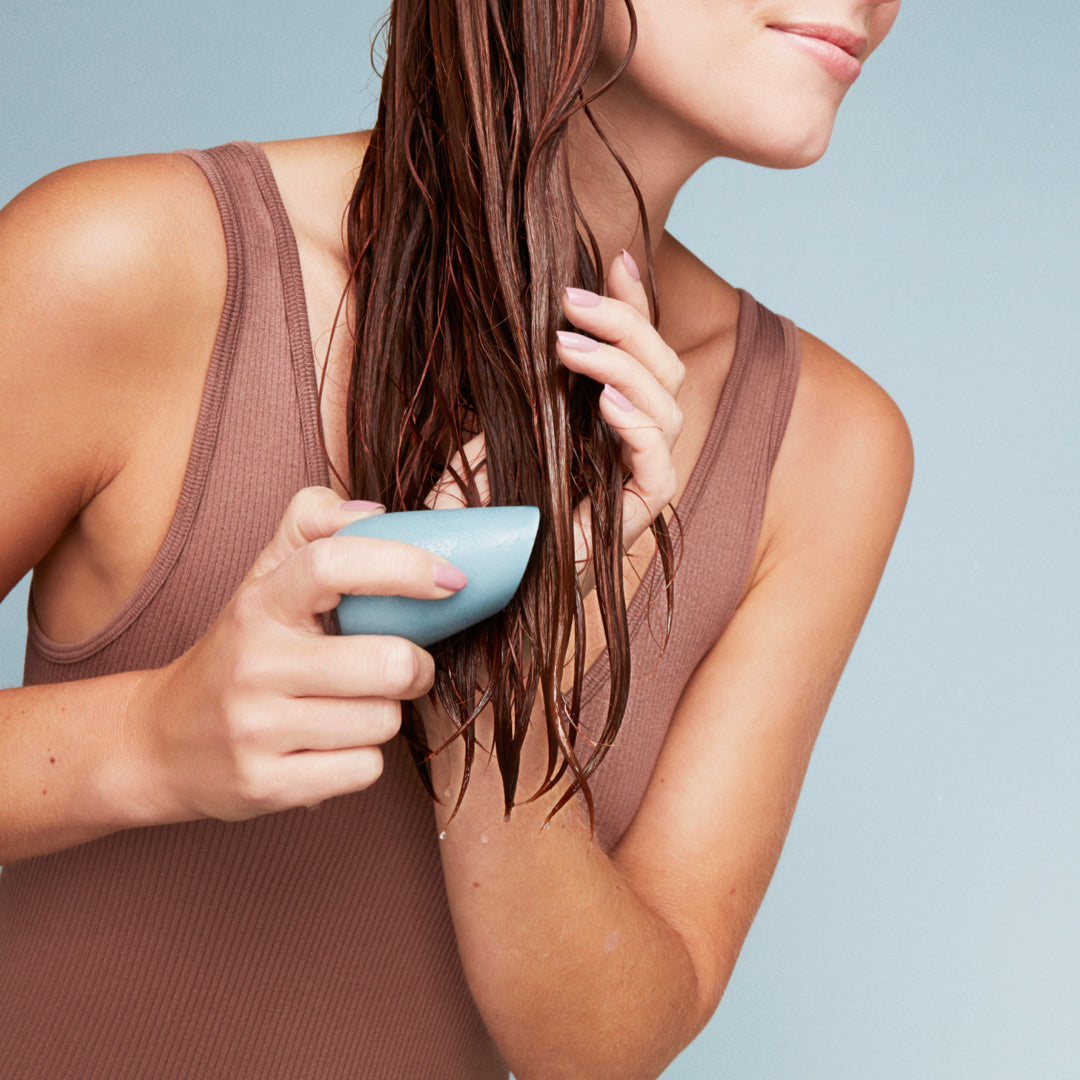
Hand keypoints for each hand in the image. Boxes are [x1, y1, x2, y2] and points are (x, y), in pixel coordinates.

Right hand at [130, 487, 466, 822]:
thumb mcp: (261, 579)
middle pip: (388, 663)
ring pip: (383, 721)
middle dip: (416, 667)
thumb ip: (312, 524)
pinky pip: (364, 769)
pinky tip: (329, 749)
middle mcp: (254, 662)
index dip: (404, 566)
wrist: (161, 742)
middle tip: (404, 667)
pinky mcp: (266, 786)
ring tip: (350, 709)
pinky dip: (362, 760)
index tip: (451, 580)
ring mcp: (256, 729)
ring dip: (385, 715)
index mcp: (259, 602)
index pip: (333, 563)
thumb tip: (376, 511)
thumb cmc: (238, 651)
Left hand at [427, 251, 684, 574]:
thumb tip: (533, 328)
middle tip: (568, 300)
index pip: (637, 353)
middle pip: (664, 371)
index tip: (612, 256)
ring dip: (624, 365)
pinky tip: (606, 403)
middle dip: (625, 324)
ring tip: (567, 345)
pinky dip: (640, 429)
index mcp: (600, 419)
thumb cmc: (472, 510)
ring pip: (669, 408)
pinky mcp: (633, 520)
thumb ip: (519, 389)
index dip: (634, 304)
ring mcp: (634, 482)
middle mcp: (626, 445)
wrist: (463, 579)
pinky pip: (660, 469)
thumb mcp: (485, 428)